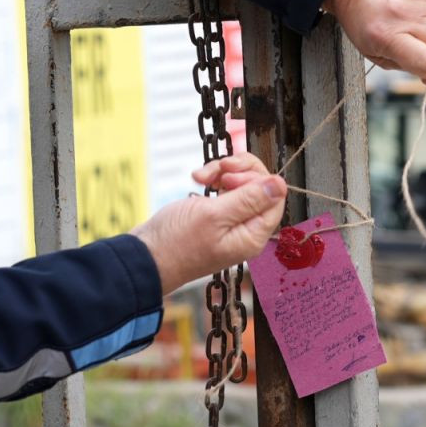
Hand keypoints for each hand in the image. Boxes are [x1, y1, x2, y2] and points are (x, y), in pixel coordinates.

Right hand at [130, 152, 286, 294]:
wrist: (145, 255)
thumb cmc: (176, 241)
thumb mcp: (215, 215)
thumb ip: (250, 199)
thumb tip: (281, 184)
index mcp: (253, 235)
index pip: (275, 196)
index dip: (255, 178)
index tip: (230, 177)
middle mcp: (246, 230)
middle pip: (260, 186)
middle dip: (239, 171)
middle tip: (218, 172)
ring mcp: (231, 222)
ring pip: (241, 183)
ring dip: (223, 172)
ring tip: (201, 176)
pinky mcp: (217, 215)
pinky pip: (226, 188)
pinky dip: (213, 178)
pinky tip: (197, 179)